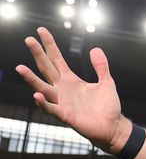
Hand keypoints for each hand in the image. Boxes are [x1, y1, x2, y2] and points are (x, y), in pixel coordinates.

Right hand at [15, 27, 125, 151]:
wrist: (113, 127)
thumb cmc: (108, 107)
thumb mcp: (107, 82)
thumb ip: (101, 66)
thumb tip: (95, 48)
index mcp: (71, 80)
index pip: (56, 59)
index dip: (49, 45)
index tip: (40, 30)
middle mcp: (62, 89)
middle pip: (46, 69)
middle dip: (38, 55)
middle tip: (28, 40)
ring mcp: (62, 102)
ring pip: (42, 88)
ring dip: (31, 79)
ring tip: (20, 68)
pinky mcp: (66, 115)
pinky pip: (51, 109)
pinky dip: (43, 103)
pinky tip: (37, 95)